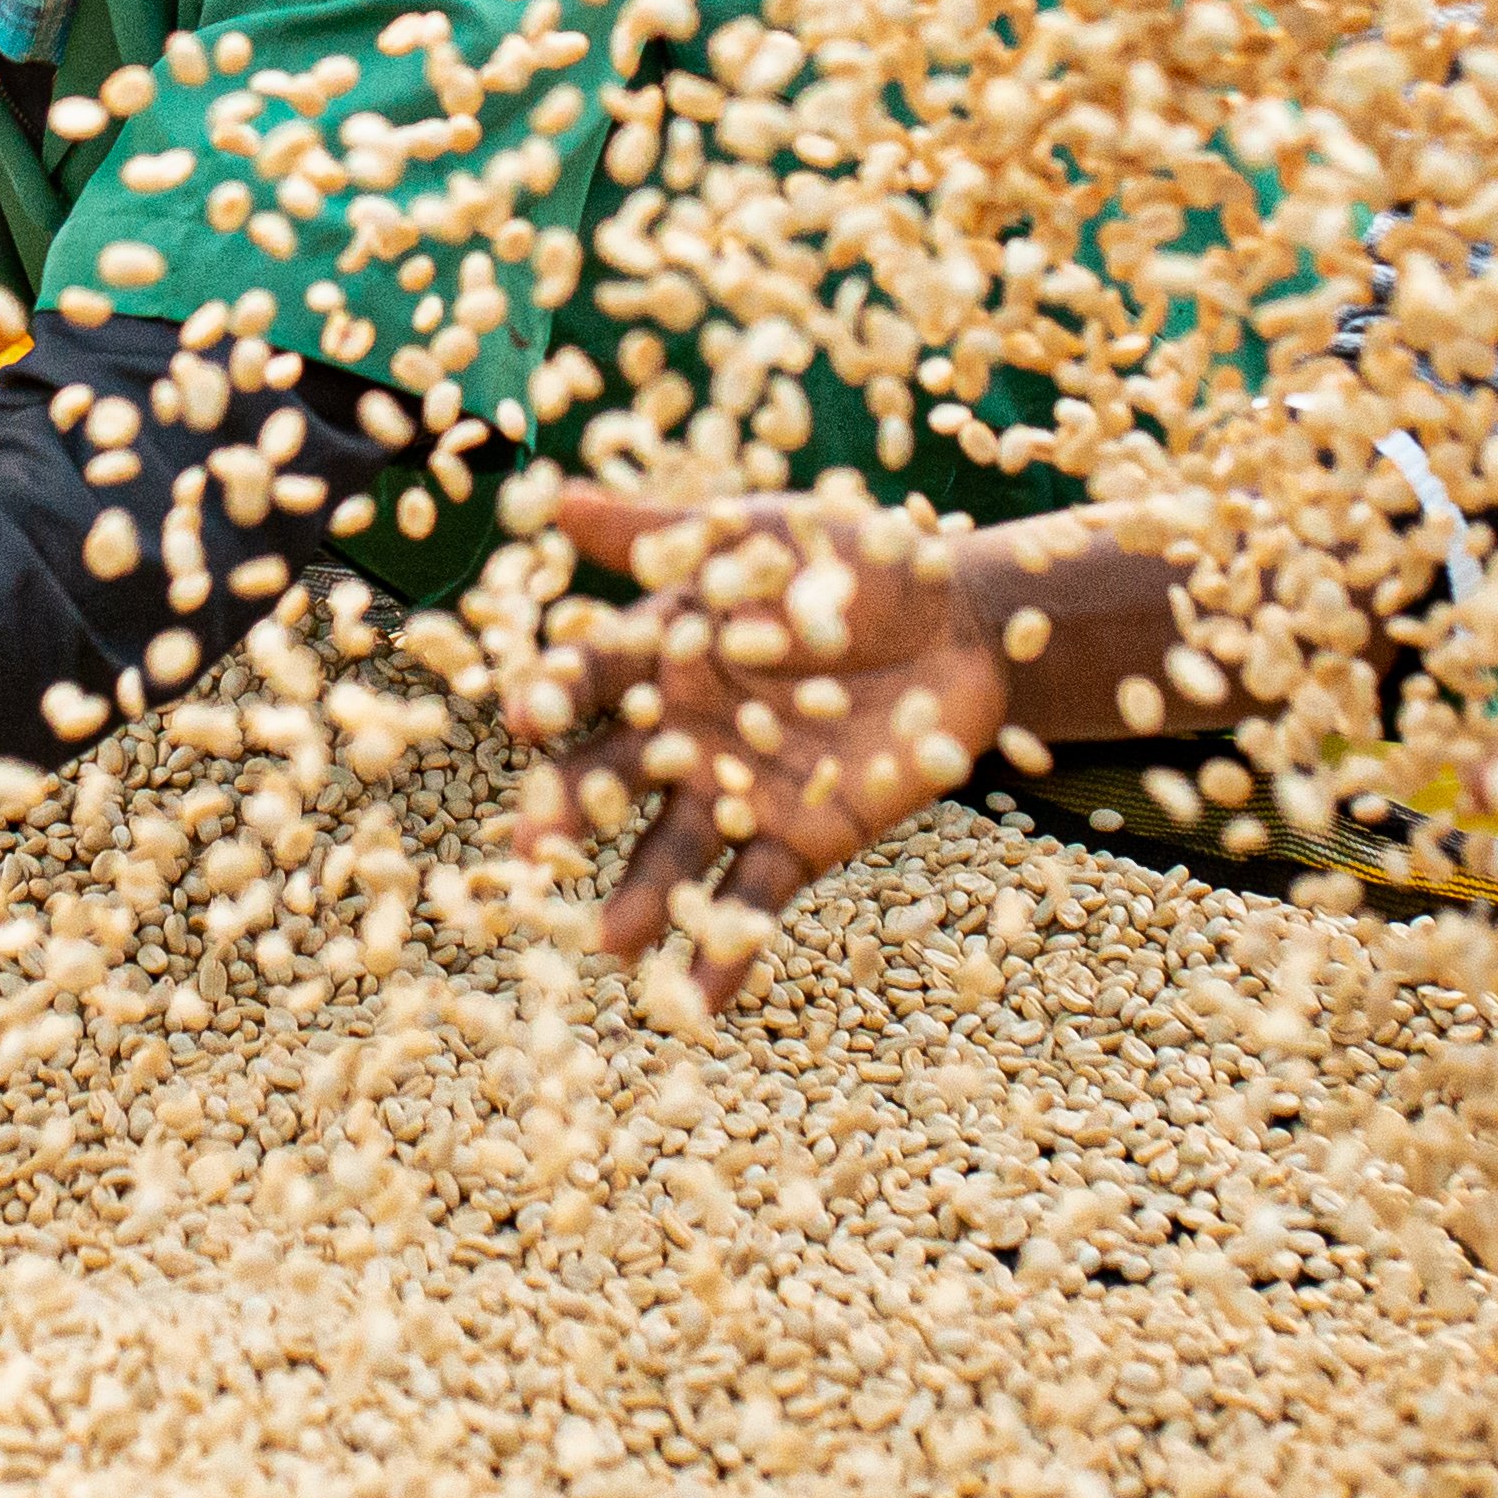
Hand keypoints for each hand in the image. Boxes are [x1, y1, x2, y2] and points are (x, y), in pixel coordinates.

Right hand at [503, 488, 1177, 1010]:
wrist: (971, 628)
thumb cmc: (862, 562)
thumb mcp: (768, 533)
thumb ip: (668, 531)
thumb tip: (558, 494)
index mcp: (664, 654)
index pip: (592, 677)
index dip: (556, 696)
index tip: (526, 718)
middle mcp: (685, 733)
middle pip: (612, 777)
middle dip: (571, 814)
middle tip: (533, 852)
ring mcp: (738, 794)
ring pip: (673, 852)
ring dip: (640, 897)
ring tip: (613, 940)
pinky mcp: (799, 843)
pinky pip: (753, 899)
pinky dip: (725, 951)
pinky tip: (696, 1002)